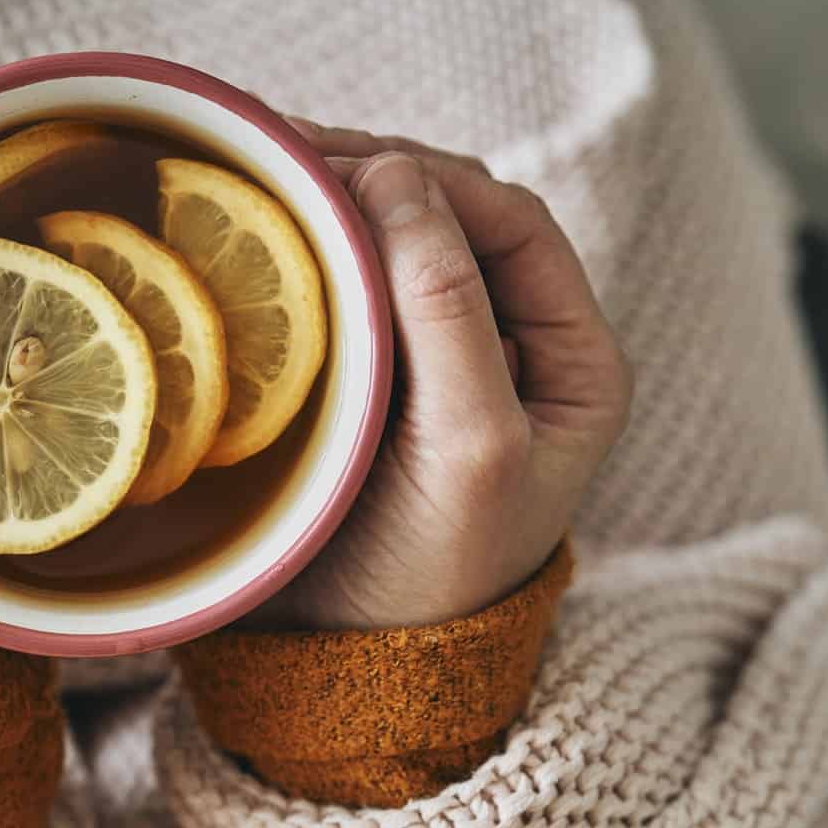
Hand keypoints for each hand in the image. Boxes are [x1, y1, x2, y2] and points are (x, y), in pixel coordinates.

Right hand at [259, 123, 632, 630]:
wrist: (353, 673)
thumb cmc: (433, 579)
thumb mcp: (469, 448)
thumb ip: (449, 316)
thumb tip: (399, 180)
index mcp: (572, 361)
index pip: (512, 227)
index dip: (436, 181)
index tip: (348, 167)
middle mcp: (512, 351)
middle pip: (449, 223)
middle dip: (374, 179)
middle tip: (284, 155)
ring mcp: (435, 367)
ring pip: (392, 253)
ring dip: (333, 210)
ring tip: (261, 180)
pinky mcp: (369, 389)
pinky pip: (343, 298)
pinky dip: (306, 260)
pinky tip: (256, 241)